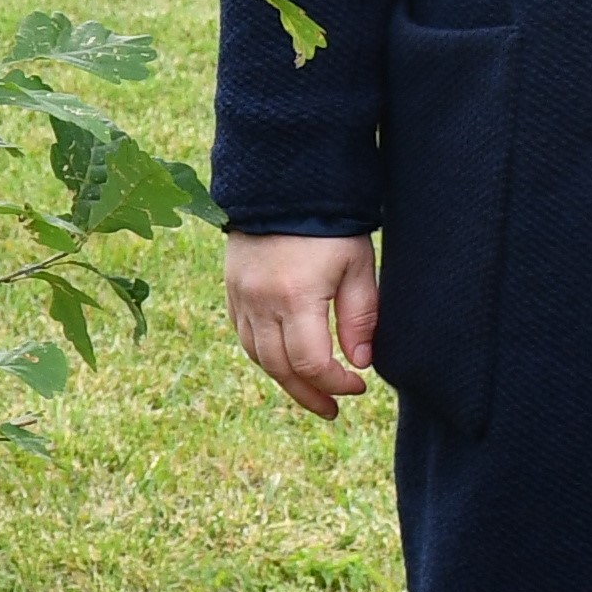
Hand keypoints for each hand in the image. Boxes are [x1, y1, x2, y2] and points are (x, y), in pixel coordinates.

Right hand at [224, 232, 376, 420]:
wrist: (282, 183)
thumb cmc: (329, 223)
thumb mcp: (357, 265)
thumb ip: (360, 317)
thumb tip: (359, 363)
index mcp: (294, 297)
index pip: (312, 363)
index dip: (336, 383)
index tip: (359, 384)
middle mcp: (260, 302)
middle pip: (280, 369)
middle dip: (309, 394)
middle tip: (333, 408)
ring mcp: (240, 297)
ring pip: (258, 356)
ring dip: (285, 379)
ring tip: (311, 392)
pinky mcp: (232, 290)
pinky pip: (244, 336)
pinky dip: (265, 355)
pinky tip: (285, 361)